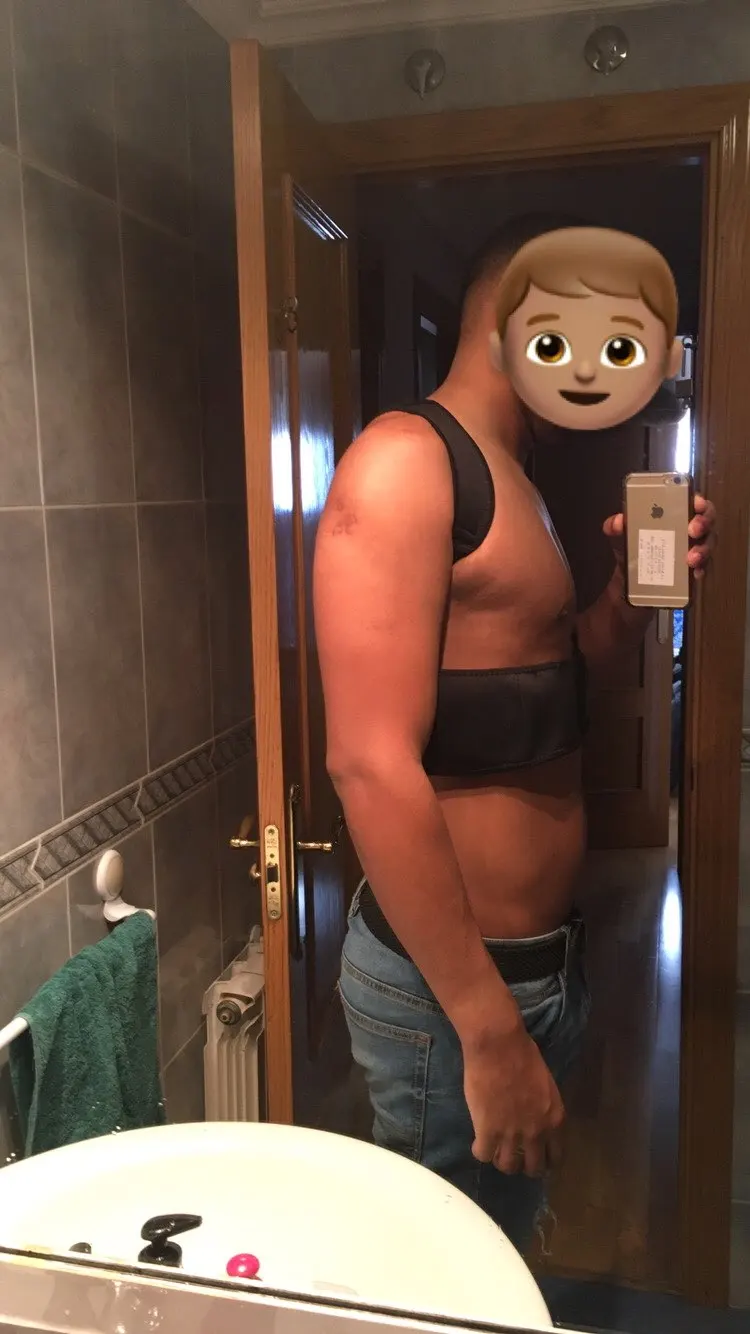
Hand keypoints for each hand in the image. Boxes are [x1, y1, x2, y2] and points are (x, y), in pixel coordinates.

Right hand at [462, 1027, 564, 1178]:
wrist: (499, 1046)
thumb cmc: (523, 1055)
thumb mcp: (545, 1086)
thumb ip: (543, 1109)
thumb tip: (535, 1117)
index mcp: (555, 1119)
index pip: (556, 1157)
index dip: (544, 1160)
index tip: (535, 1156)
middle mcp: (537, 1133)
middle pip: (533, 1168)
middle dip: (524, 1165)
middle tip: (515, 1156)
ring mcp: (512, 1134)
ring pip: (508, 1166)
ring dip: (502, 1160)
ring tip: (496, 1149)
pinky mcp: (487, 1131)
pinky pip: (484, 1155)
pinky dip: (481, 1151)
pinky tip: (479, 1142)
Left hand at [603, 493, 716, 580]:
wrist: (630, 579)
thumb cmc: (632, 548)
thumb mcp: (620, 536)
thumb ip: (614, 527)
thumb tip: (617, 522)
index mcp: (673, 513)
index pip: (691, 501)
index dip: (697, 499)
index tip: (695, 503)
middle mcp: (688, 528)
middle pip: (706, 520)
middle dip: (703, 522)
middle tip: (693, 529)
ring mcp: (694, 548)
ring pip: (707, 544)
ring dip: (702, 549)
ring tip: (691, 557)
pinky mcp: (694, 569)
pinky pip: (703, 568)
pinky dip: (700, 570)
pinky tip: (694, 573)